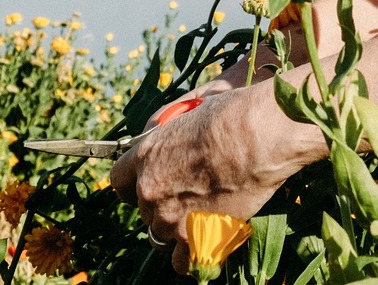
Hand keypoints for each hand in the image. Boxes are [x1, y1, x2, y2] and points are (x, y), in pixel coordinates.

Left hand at [110, 81, 299, 274]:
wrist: (258, 136)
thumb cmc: (233, 116)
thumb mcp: (192, 117)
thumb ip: (176, 142)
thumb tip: (181, 152)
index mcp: (146, 155)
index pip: (120, 180)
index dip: (135, 185)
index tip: (150, 186)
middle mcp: (151, 189)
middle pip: (144, 210)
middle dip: (163, 206)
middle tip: (190, 198)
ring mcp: (170, 216)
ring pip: (160, 235)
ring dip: (177, 229)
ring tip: (202, 218)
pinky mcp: (193, 236)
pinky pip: (181, 261)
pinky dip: (192, 254)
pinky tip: (206, 242)